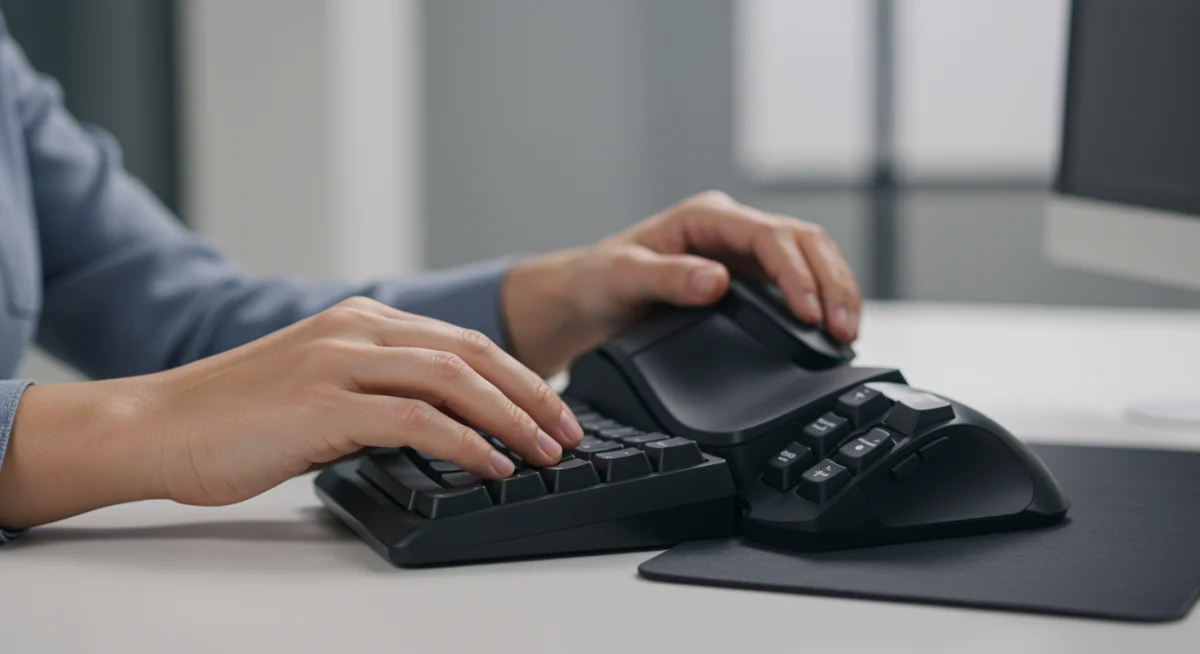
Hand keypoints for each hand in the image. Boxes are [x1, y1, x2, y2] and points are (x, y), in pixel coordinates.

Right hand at [0, 298, 584, 526]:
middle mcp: (356, 330)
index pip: (461, 342)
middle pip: (472, 354)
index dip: (518, 376)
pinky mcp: (323, 404)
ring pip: (454, 380)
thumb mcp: (319, 388)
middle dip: (532, 395)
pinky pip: (417, 420)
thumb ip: (377, 392)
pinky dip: (465, 444)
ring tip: (546, 454)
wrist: (156, 427)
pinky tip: (491, 466)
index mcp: (359, 321)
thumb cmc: (234, 417)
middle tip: (568, 432)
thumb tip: (441, 426)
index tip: (553, 409)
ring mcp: (340, 362)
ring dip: (511, 419)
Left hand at [503, 190, 861, 375]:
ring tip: (847, 335)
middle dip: (832, 283)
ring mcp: (744, 253)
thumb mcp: (623, 278)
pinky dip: (821, 304)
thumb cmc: (601, 280)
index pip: (771, 235)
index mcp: (706, 217)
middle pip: (805, 242)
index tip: (808, 312)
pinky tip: (831, 332)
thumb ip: (667, 278)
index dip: (796, 273)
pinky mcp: (749, 279)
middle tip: (844, 329)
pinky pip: (799, 283)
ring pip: (811, 259)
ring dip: (835, 293)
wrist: (589, 297)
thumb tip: (716, 281)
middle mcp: (732, 229)